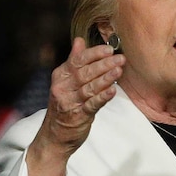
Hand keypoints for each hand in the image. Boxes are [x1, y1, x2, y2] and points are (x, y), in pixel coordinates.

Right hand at [26, 38, 123, 175]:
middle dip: (104, 64)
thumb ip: (74, 61)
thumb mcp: (66, 81)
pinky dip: (102, 97)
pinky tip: (112, 91)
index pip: (78, 60)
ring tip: (119, 70)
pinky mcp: (77, 116)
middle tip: (120, 58)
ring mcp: (69, 102)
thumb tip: (79, 40)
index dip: (94, 54)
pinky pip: (92, 105)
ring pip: (89, 88)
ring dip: (105, 78)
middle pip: (85, 73)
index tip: (109, 49)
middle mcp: (62, 87)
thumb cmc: (65, 104)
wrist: (55, 135)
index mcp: (61, 76)